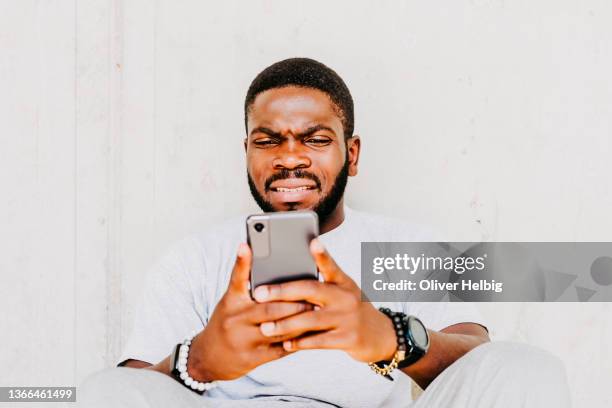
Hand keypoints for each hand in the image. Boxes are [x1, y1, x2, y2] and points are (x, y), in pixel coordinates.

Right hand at [187, 243, 312, 380]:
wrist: (209, 356)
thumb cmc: (227, 321)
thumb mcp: (230, 302)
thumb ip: (247, 287)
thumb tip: (269, 266)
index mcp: (231, 302)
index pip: (236, 278)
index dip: (242, 261)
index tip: (247, 245)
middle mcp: (235, 319)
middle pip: (268, 308)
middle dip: (293, 303)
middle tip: (312, 296)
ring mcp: (243, 340)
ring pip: (277, 329)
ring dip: (299, 321)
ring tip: (315, 312)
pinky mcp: (252, 358)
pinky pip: (279, 349)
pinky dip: (295, 341)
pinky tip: (309, 334)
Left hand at [252, 239, 396, 362]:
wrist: (379, 335)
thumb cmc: (351, 308)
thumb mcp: (344, 291)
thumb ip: (322, 284)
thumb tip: (287, 276)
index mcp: (343, 282)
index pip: (331, 265)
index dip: (322, 254)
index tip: (312, 241)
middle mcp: (346, 297)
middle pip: (310, 290)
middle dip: (282, 291)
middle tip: (259, 294)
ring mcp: (347, 319)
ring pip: (310, 319)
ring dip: (285, 324)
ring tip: (265, 327)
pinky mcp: (347, 339)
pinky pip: (318, 341)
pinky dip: (300, 343)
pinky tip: (286, 344)